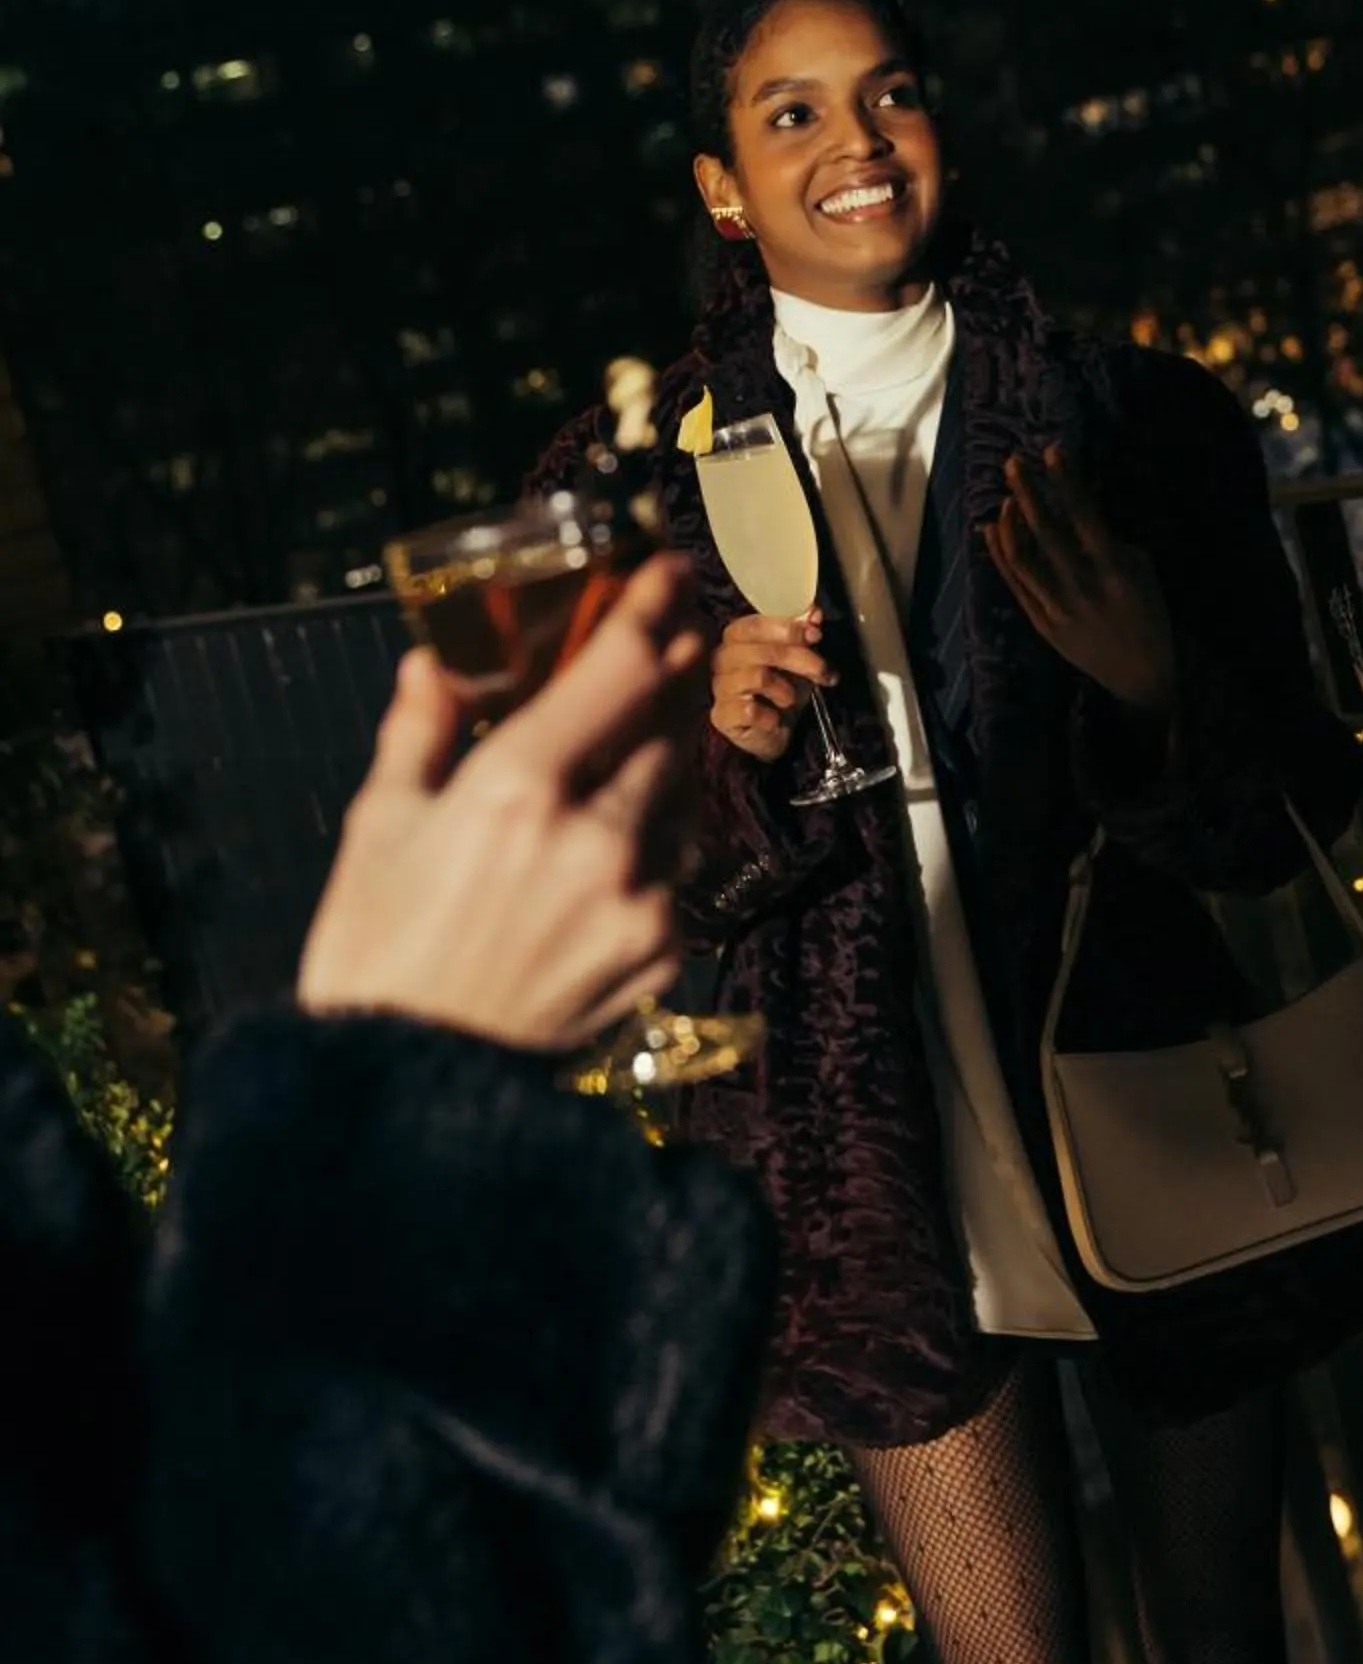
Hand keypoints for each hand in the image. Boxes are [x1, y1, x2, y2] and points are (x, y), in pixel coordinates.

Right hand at [299, 556, 707, 1049]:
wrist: (412, 1091)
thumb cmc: (376, 958)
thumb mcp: (380, 828)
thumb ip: (420, 732)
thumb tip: (433, 661)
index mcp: (517, 788)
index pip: (620, 668)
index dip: (655, 607)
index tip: (669, 572)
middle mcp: (595, 834)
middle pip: (669, 718)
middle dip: (676, 668)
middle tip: (679, 631)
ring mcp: (640, 896)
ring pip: (685, 789)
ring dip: (675, 747)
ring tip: (653, 722)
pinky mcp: (662, 950)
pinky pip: (679, 864)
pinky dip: (663, 831)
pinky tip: (632, 822)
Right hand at [711, 605, 834, 763]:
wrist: (774, 733)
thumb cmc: (782, 690)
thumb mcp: (799, 658)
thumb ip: (803, 632)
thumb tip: (814, 612)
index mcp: (737, 638)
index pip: (756, 624)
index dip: (788, 627)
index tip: (815, 634)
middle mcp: (723, 659)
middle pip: (762, 650)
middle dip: (800, 659)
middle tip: (824, 672)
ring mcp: (720, 687)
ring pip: (758, 677)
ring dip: (785, 690)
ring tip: (789, 699)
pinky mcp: (722, 715)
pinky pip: (750, 710)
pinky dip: (770, 716)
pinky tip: (773, 719)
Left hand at [982, 446, 1176, 717]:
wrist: (1139, 675)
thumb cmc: (1148, 614)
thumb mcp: (1142, 572)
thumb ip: (1110, 543)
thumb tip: (1075, 514)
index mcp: (1113, 569)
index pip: (1083, 514)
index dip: (1066, 480)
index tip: (1052, 451)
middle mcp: (1081, 585)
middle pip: (1045, 530)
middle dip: (1027, 491)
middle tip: (1012, 463)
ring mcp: (1057, 606)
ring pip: (1022, 556)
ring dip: (1010, 521)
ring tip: (1007, 495)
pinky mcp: (1041, 623)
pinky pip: (1014, 582)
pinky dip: (1000, 553)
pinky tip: (992, 529)